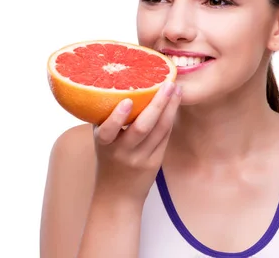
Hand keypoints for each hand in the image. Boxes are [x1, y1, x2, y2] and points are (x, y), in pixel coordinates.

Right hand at [91, 81, 180, 203]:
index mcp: (105, 144)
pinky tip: (175, 104)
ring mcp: (141, 158)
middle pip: (143, 127)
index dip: (117, 117)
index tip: (127, 101)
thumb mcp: (102, 142)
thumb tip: (118, 87)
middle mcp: (123, 152)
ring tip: (176, 90)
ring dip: (170, 108)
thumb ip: (108, 120)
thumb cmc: (109, 160)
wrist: (117, 195)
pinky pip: (165, 137)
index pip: (108, 131)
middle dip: (157, 104)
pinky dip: (170, 119)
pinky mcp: (155, 162)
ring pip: (159, 130)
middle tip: (167, 84)